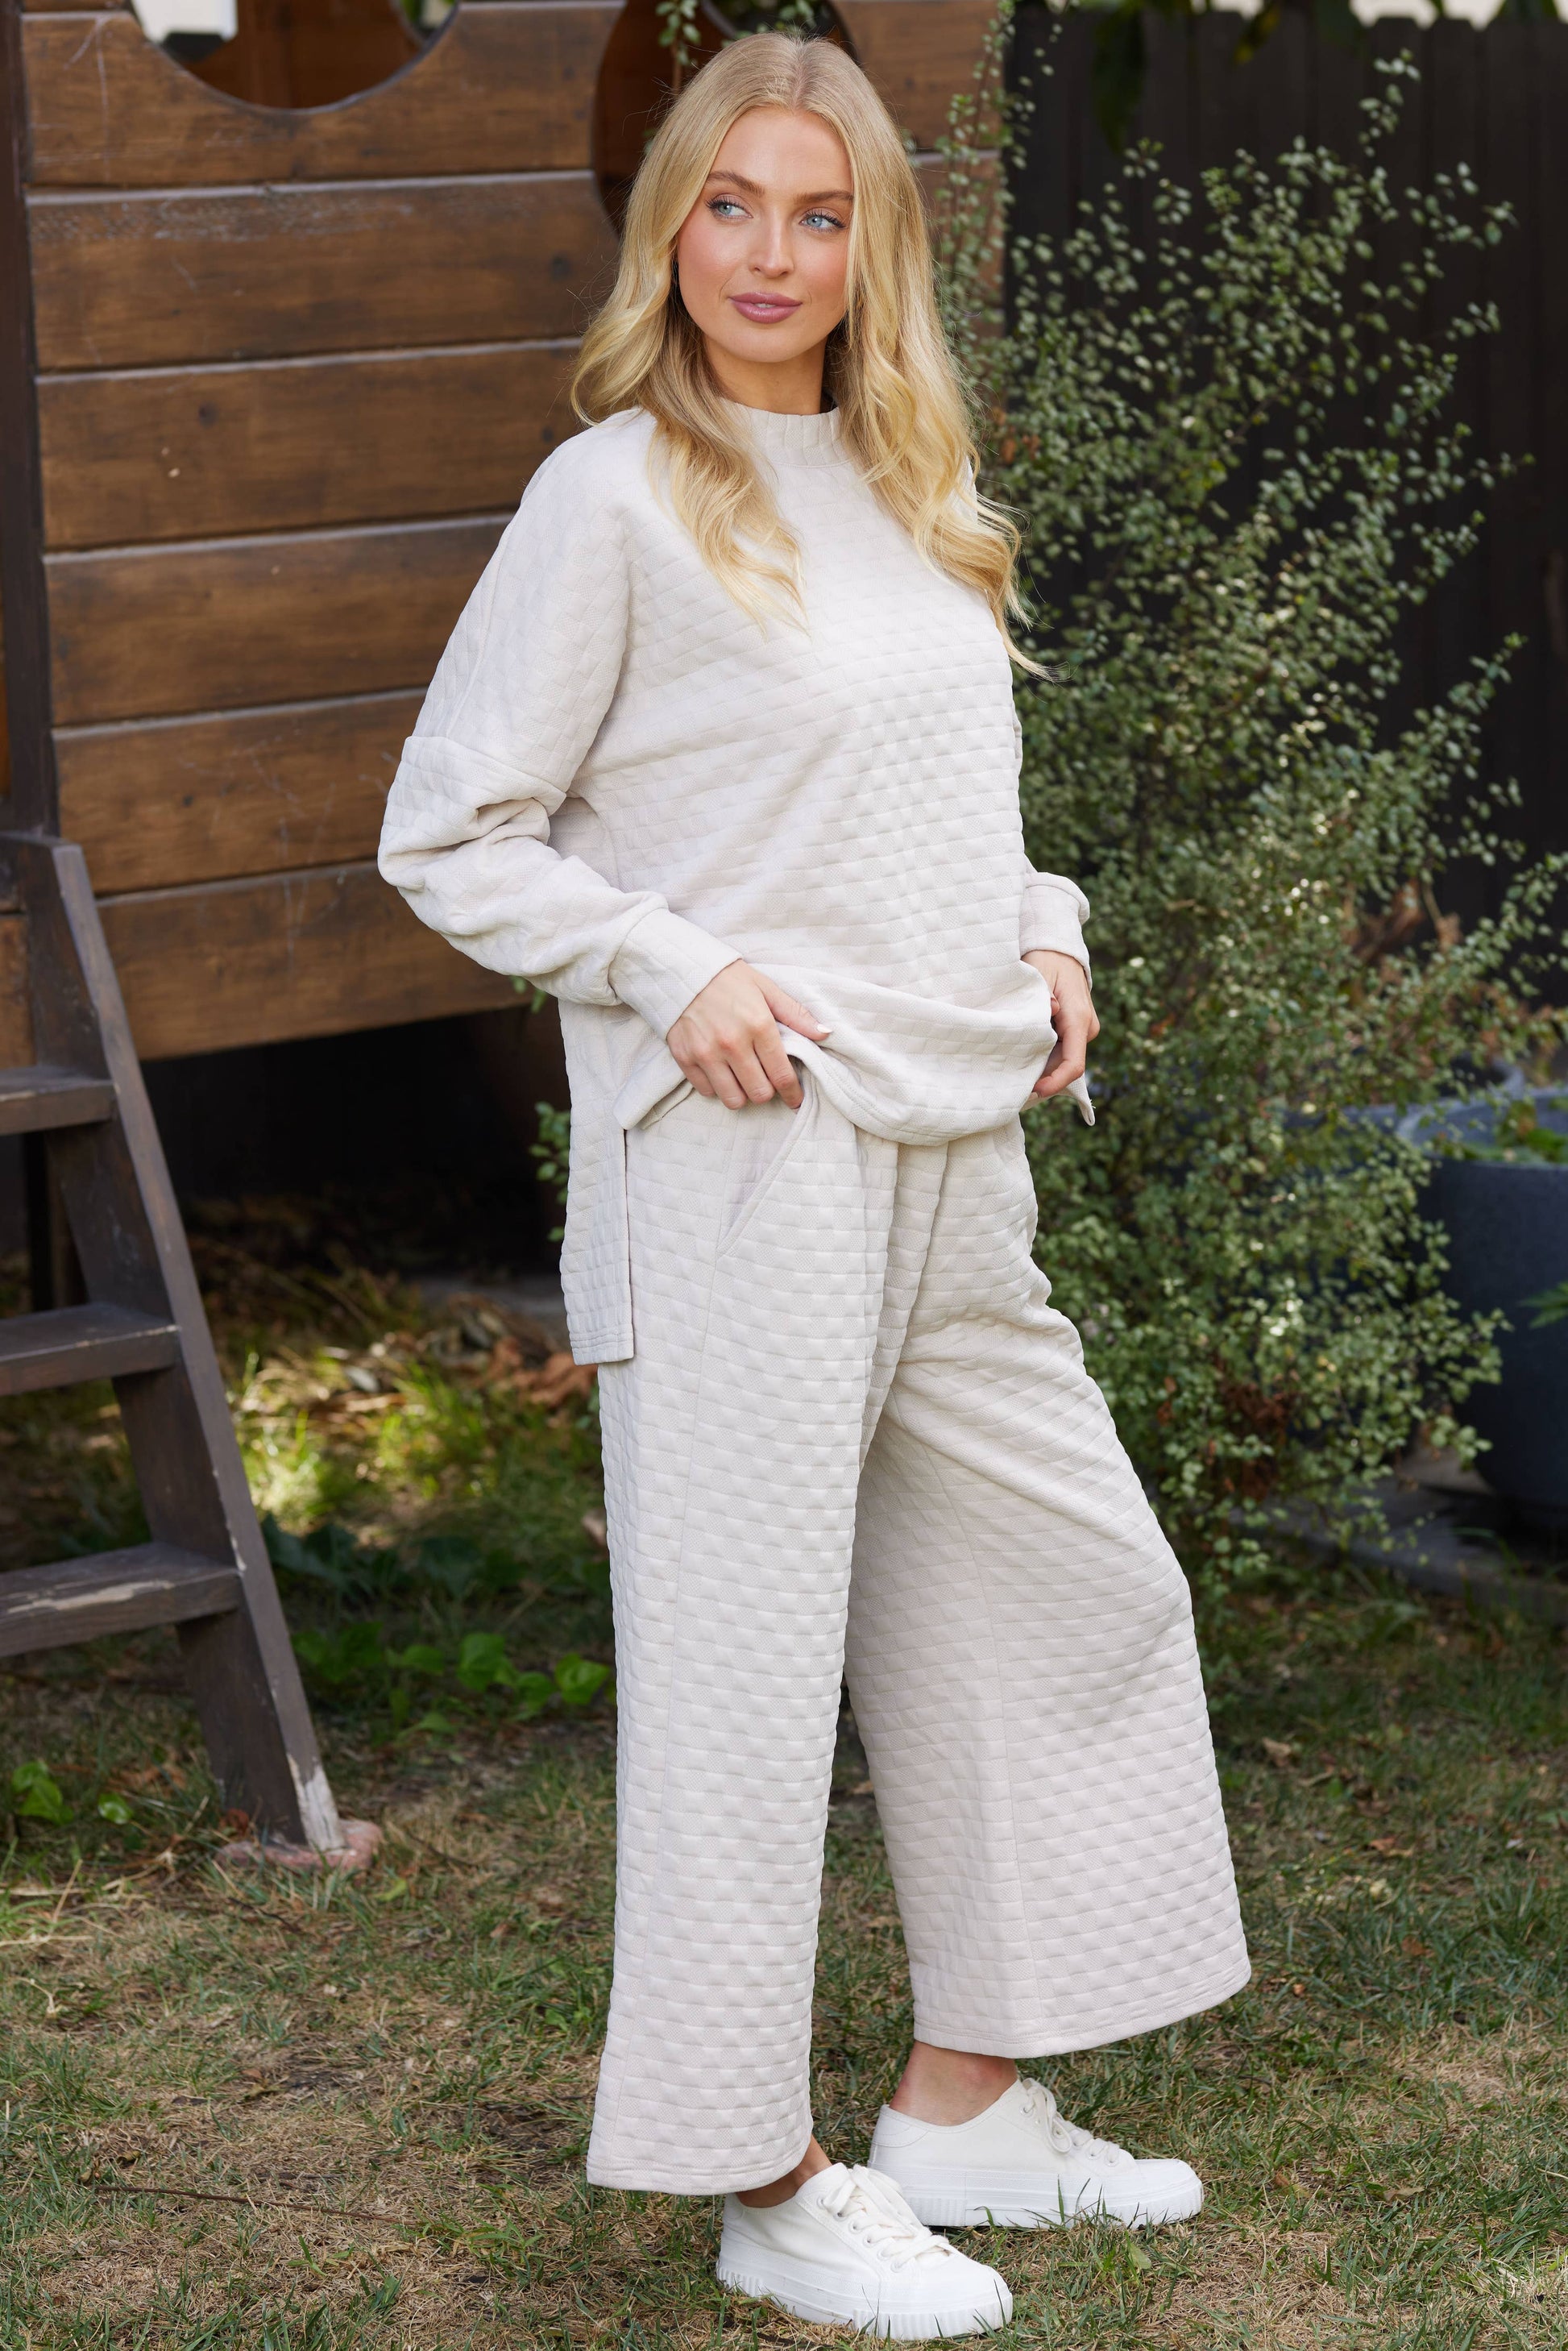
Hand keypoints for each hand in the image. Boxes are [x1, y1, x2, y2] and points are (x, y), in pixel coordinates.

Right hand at [667, 962, 829, 1109]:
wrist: (681, 970)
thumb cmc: (729, 979)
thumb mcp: (767, 989)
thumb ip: (796, 1014)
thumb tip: (825, 1033)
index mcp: (758, 1025)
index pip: (782, 1075)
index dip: (792, 1093)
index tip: (795, 1099)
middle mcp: (732, 1043)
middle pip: (759, 1093)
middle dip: (767, 1091)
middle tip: (765, 1080)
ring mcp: (706, 1053)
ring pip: (733, 1099)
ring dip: (742, 1094)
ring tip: (743, 1078)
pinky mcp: (685, 1058)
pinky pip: (707, 1091)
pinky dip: (717, 1087)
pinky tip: (721, 1071)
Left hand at [1025, 950, 1098, 1101]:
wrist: (1060, 950)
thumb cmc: (1047, 960)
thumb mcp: (1039, 974)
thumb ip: (1041, 996)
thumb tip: (1048, 1011)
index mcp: (1078, 1018)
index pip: (1073, 1063)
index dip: (1055, 1082)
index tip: (1033, 1091)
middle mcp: (1085, 1028)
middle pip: (1065, 1067)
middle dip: (1042, 1079)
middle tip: (1011, 1088)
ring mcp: (1082, 1030)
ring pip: (1062, 1060)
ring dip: (1041, 1069)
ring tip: (1012, 1075)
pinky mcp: (1074, 1030)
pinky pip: (1060, 1051)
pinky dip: (1043, 1058)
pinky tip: (1021, 1061)